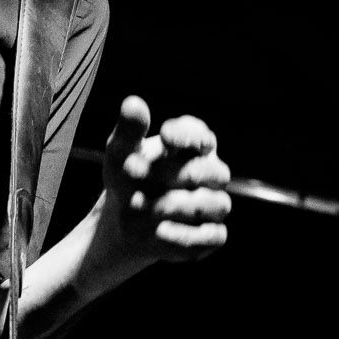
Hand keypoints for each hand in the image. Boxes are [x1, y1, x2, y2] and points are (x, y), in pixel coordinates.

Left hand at [99, 95, 230, 266]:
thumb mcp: (120, 154)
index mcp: (192, 147)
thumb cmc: (126, 180)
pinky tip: (158, 231)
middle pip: (218, 173)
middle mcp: (209, 174)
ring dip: (179, 207)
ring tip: (146, 207)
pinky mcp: (211, 235)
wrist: (120, 224)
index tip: (165, 137)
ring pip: (218, 205)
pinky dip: (184, 235)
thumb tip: (133, 103)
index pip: (203, 136)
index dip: (189, 136)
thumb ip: (129, 131)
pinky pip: (213, 235)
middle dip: (183, 176)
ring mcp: (213, 205)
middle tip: (149, 178)